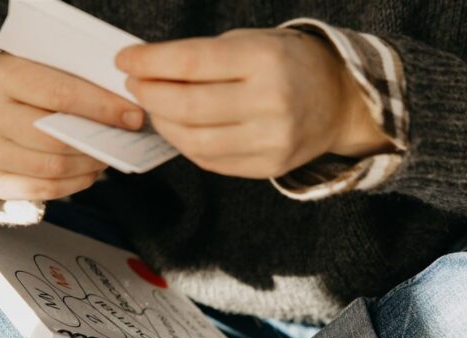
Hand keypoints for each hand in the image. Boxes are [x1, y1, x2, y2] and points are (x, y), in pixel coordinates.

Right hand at [0, 52, 144, 199]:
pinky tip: (88, 173)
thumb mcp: (32, 68)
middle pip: (56, 137)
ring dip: (89, 165)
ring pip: (52, 167)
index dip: (102, 108)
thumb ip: (69, 81)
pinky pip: (41, 190)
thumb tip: (122, 106)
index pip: (61, 95)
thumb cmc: (14, 86)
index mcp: (1, 76)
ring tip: (106, 156)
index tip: (133, 116)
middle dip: (98, 141)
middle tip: (124, 140)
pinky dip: (73, 185)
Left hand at [116, 29, 391, 178]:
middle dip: (150, 94)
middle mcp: (270, 102)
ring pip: (193, 140)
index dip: (150, 62)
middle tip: (135, 84)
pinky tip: (178, 128)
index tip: (126, 60)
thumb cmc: (289, 64)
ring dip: (163, 123)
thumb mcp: (252, 43)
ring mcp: (271, 140)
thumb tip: (147, 70)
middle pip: (187, 105)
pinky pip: (210, 160)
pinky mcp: (268, 166)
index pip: (191, 61)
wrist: (340, 101)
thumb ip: (203, 57)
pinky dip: (185, 144)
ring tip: (154, 107)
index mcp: (265, 60)